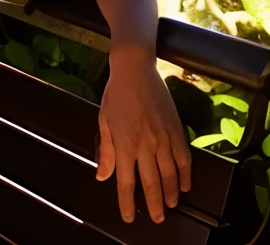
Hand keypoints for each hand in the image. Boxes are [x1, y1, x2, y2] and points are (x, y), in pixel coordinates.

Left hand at [96, 53, 191, 223]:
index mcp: (124, 144)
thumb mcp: (104, 121)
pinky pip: (185, 159)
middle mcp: (145, 145)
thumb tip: (102, 176)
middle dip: (154, 205)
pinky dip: (186, 175)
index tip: (129, 217)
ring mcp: (163, 138)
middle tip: (158, 218)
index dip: (127, 202)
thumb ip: (106, 150)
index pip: (125, 181)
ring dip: (171, 193)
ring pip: (171, 175)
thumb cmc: (116, 95)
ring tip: (170, 205)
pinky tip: (185, 185)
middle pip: (151, 183)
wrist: (135, 69)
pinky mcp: (176, 130)